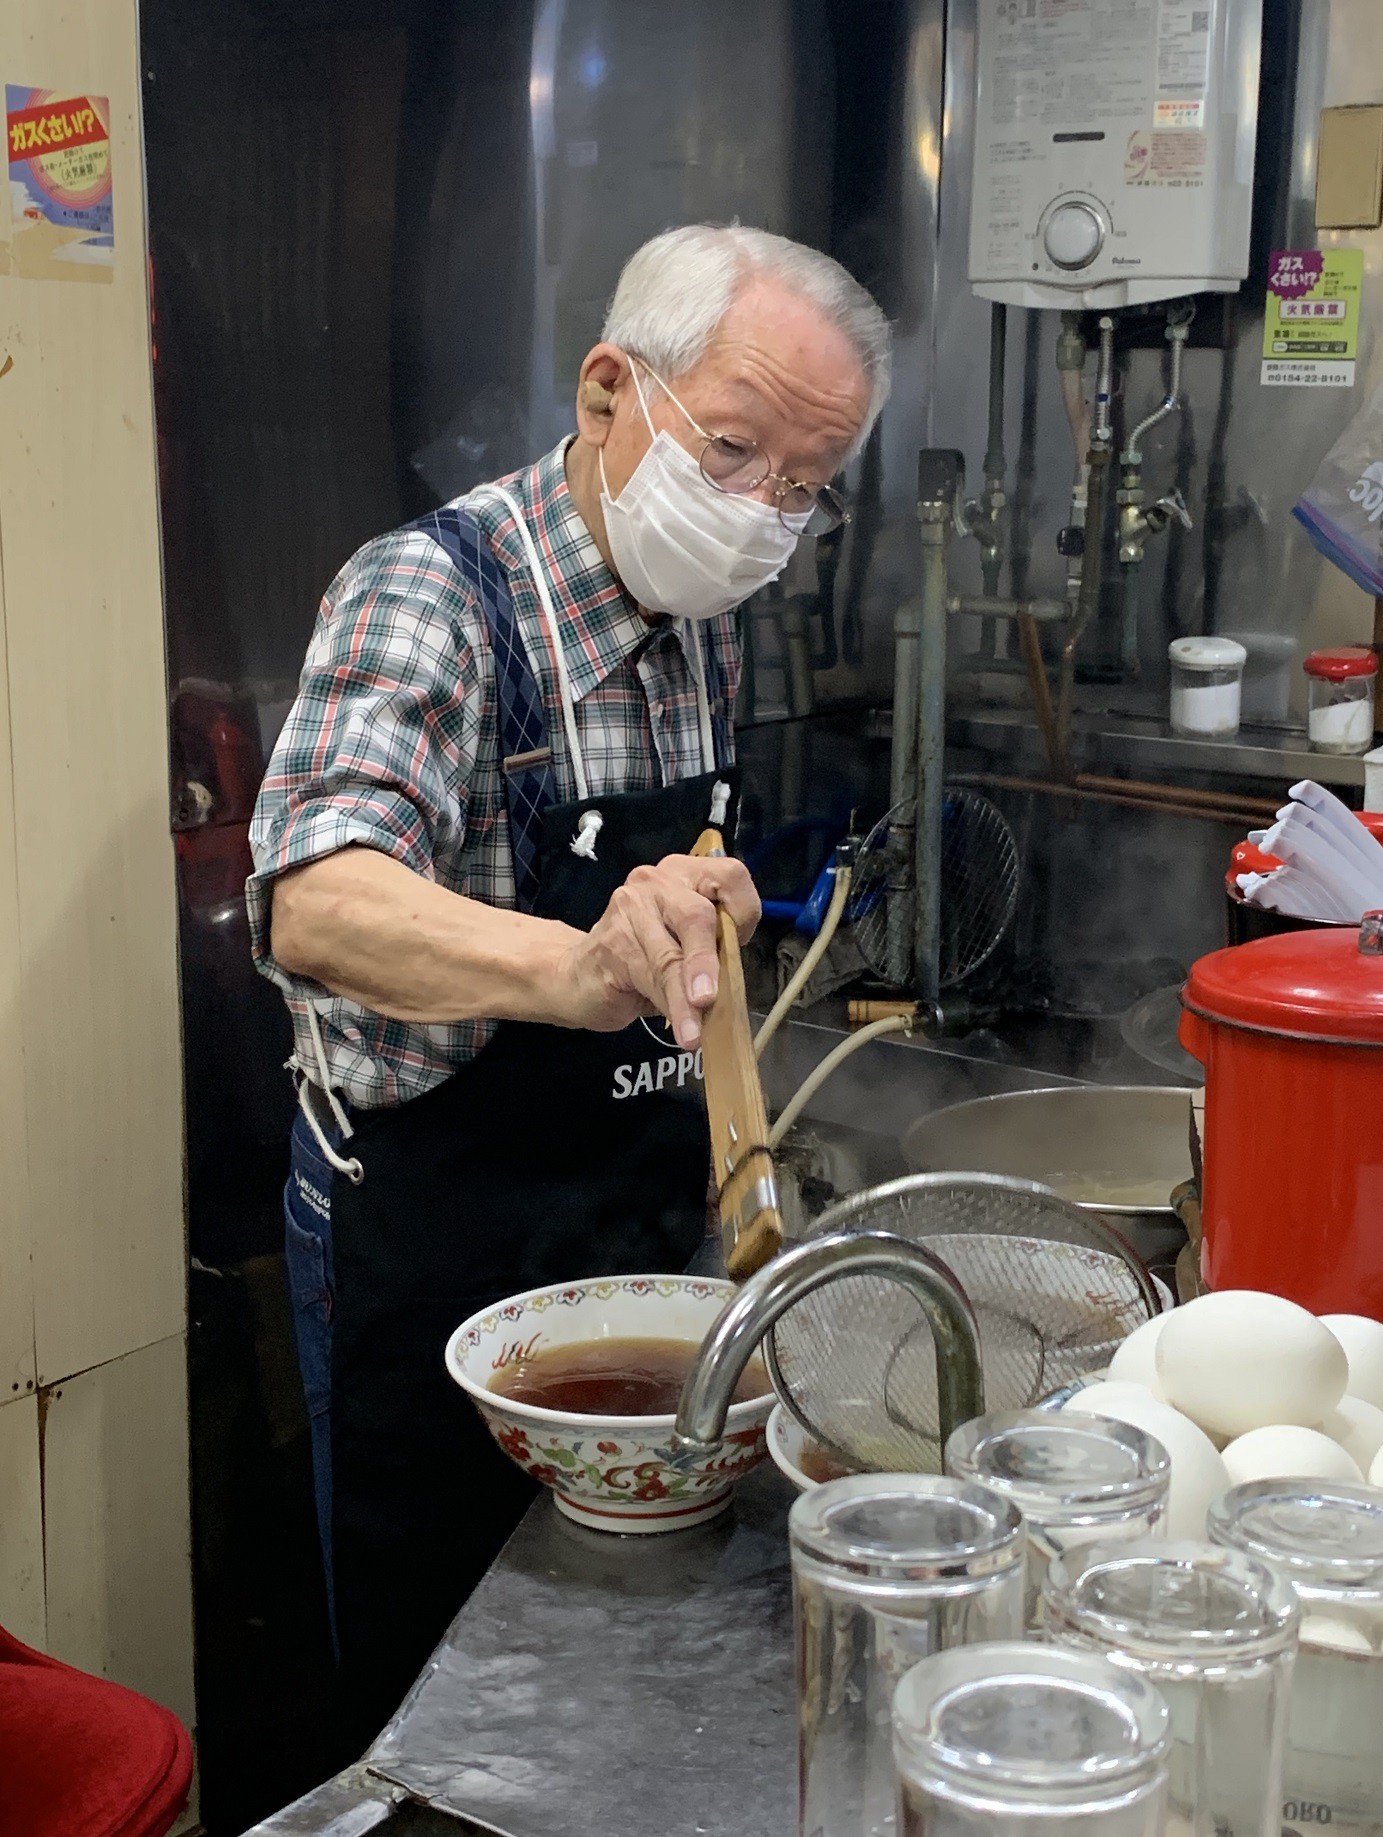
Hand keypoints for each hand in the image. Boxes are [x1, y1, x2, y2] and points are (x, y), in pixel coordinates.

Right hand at [555, 854, 759, 1047]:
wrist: (580, 974)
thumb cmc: (645, 959)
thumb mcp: (688, 947)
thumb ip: (713, 948)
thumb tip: (736, 980)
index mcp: (687, 874)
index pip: (730, 876)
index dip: (744, 913)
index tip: (738, 946)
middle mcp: (658, 882)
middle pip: (696, 916)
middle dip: (706, 961)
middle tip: (710, 998)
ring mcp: (629, 909)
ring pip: (669, 958)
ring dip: (685, 1000)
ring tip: (695, 1033)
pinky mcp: (610, 943)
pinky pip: (647, 978)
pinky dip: (668, 1008)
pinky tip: (680, 1029)